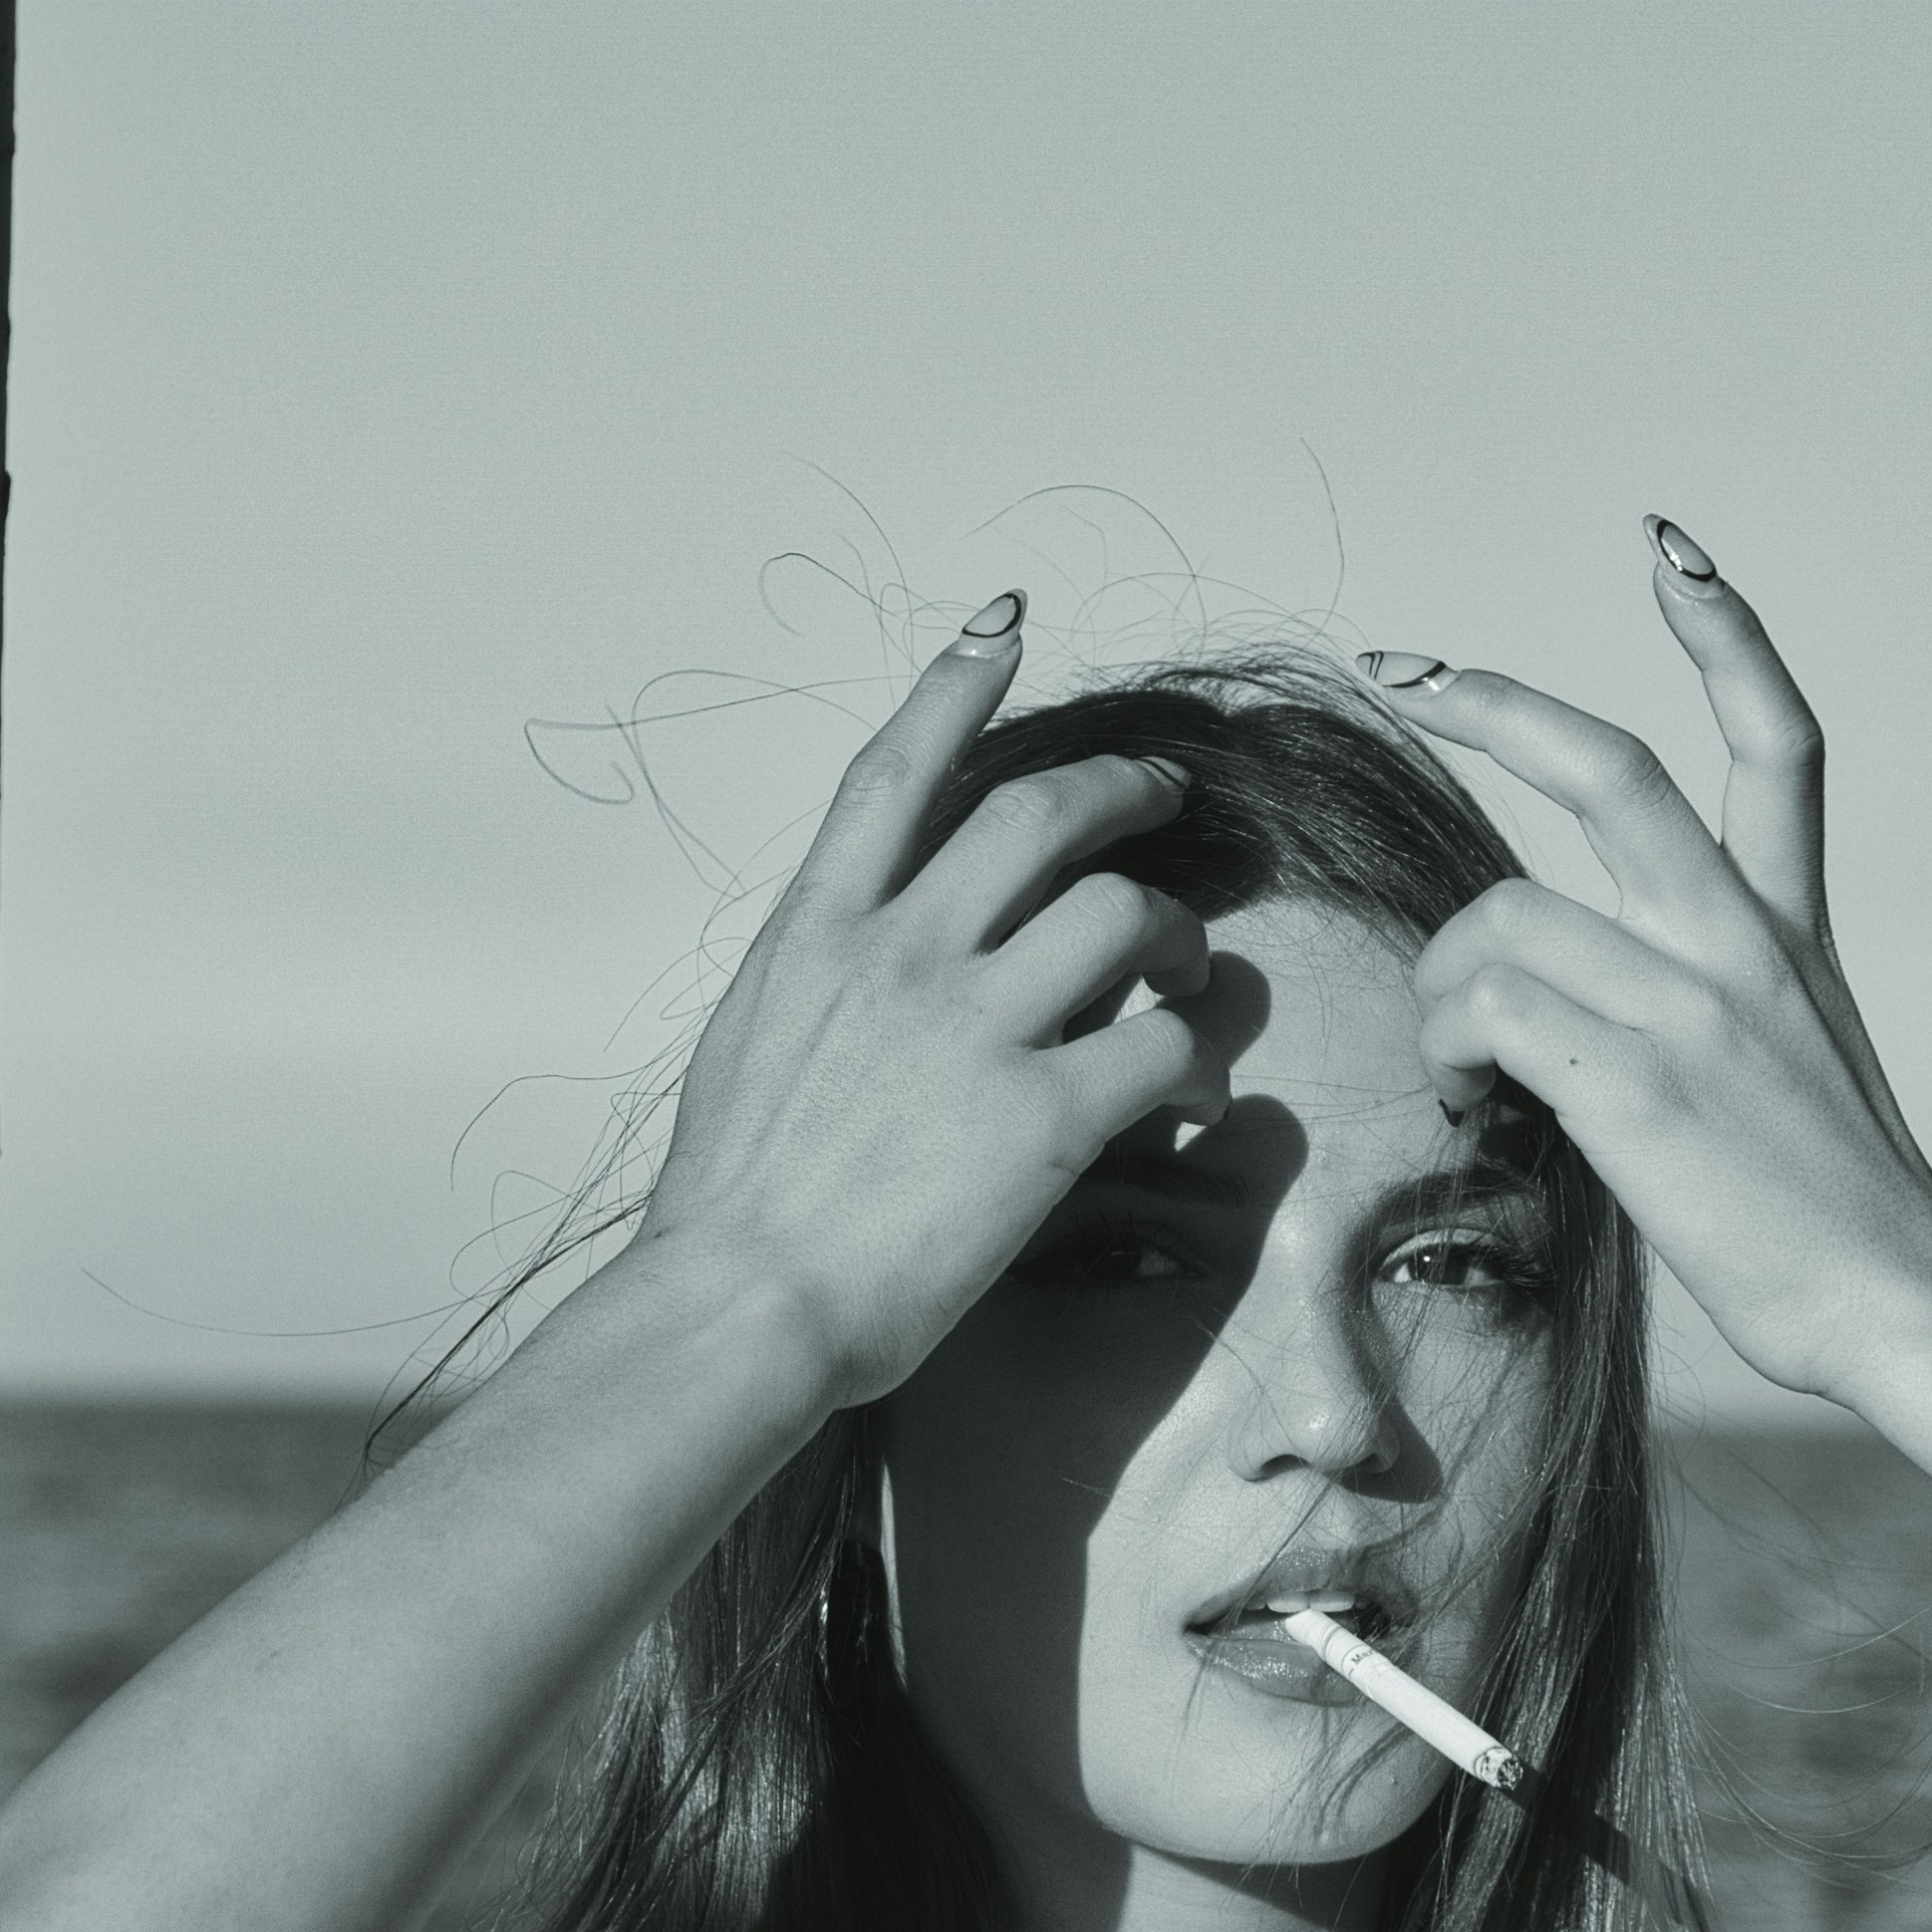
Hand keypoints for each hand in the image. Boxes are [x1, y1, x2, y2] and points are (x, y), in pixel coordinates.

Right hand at [633, 610, 1227, 1418]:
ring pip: (1123, 913)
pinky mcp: (1040, 1116)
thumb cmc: (735, 1201)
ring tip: (1192, 974)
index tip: (1004, 627)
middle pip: (1042, 813)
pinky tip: (1191, 1097)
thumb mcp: (756, 1041)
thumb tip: (881, 953)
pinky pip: (1162, 1048)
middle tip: (1167, 798)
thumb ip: (827, 976)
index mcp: (818, 932)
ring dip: (1180, 934)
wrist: (741, 1304)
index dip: (955, 688)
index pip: (896, 773)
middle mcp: (899, 953)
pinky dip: (1196, 1065)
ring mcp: (972, 1027)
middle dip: (1124, 788)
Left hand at [1379, 534, 1931, 1408]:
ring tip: (1458, 1063)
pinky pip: (1484, 1015)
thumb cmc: (1834, 1220)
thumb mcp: (1793, 1067)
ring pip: (1498, 919)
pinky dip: (1448, 1053)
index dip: (1728, 632)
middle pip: (1607, 768)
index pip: (1780, 742)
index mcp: (1790, 931)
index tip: (1674, 551)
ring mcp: (1691, 1007)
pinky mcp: (1635, 1083)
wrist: (1903, 1311)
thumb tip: (1556, 999)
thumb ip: (1698, 1001)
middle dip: (1486, 698)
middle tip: (1397, 667)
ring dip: (1440, 986)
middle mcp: (1743, 943)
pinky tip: (1472, 1104)